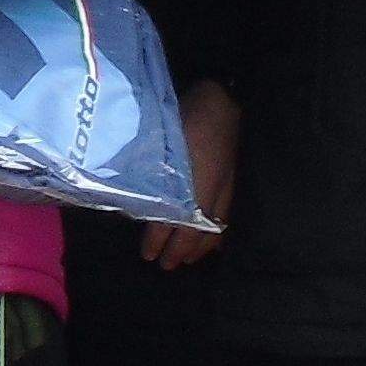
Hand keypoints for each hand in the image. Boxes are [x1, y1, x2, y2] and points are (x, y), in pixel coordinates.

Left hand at [142, 83, 240, 268]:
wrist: (226, 100)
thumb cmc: (189, 118)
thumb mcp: (161, 142)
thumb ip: (147, 172)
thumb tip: (130, 195)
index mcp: (188, 187)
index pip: (171, 223)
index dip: (158, 241)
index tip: (147, 254)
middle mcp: (209, 195)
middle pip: (194, 233)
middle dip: (179, 251)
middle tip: (165, 265)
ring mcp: (226, 191)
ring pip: (214, 230)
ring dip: (200, 248)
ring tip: (188, 259)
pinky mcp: (236, 184)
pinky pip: (230, 218)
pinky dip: (222, 235)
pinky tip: (218, 244)